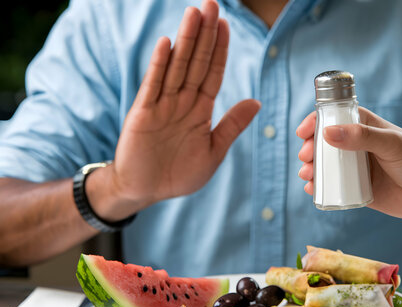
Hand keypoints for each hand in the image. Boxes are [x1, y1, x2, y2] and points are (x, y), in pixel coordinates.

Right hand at [112, 0, 259, 205]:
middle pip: (197, 62)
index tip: (226, 26)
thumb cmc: (178, 174)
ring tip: (194, 13)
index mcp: (200, 110)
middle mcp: (182, 102)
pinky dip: (160, 65)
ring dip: (186, 40)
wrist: (145, 191)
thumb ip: (231, 126)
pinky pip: (153, 85)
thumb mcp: (213, 151)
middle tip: (212, 4)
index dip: (220, 50)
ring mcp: (162, 105)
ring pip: (177, 67)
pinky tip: (167, 44)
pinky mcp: (143, 113)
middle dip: (205, 34)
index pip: (213, 73)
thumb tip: (256, 102)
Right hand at [296, 107, 401, 221]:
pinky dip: (319, 188)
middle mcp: (357, 146)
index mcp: (365, 127)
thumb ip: (362, 137)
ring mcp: (356, 169)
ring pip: (325, 166)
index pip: (334, 118)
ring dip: (311, 169)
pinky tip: (313, 190)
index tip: (302, 132)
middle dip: (309, 149)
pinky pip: (333, 188)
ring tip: (307, 175)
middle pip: (323, 143)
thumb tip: (327, 133)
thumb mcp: (392, 144)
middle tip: (307, 157)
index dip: (315, 123)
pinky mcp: (357, 190)